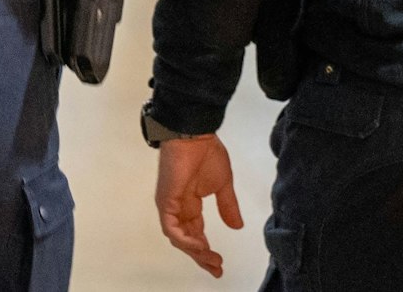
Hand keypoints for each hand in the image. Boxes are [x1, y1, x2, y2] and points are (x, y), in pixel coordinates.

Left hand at [156, 134, 242, 276]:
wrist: (194, 134)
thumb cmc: (206, 152)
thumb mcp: (223, 185)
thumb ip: (228, 206)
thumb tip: (237, 226)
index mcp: (190, 203)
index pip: (195, 233)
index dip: (206, 250)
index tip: (219, 263)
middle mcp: (178, 207)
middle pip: (187, 240)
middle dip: (202, 257)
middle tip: (216, 269)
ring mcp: (169, 204)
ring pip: (178, 238)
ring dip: (195, 252)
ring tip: (211, 260)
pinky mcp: (165, 201)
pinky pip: (171, 228)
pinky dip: (184, 240)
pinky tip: (200, 247)